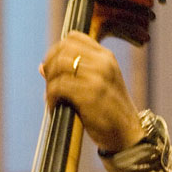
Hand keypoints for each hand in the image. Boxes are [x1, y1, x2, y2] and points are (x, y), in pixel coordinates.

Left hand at [40, 32, 144, 152]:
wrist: (128, 134)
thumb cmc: (110, 112)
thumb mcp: (99, 84)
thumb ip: (75, 72)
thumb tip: (42, 67)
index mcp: (106, 57)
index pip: (74, 38)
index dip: (57, 49)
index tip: (52, 65)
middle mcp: (103, 63)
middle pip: (64, 49)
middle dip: (50, 65)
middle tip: (49, 83)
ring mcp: (97, 78)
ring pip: (59, 66)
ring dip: (50, 82)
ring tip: (51, 97)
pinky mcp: (89, 95)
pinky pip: (59, 87)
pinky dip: (51, 97)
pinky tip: (54, 106)